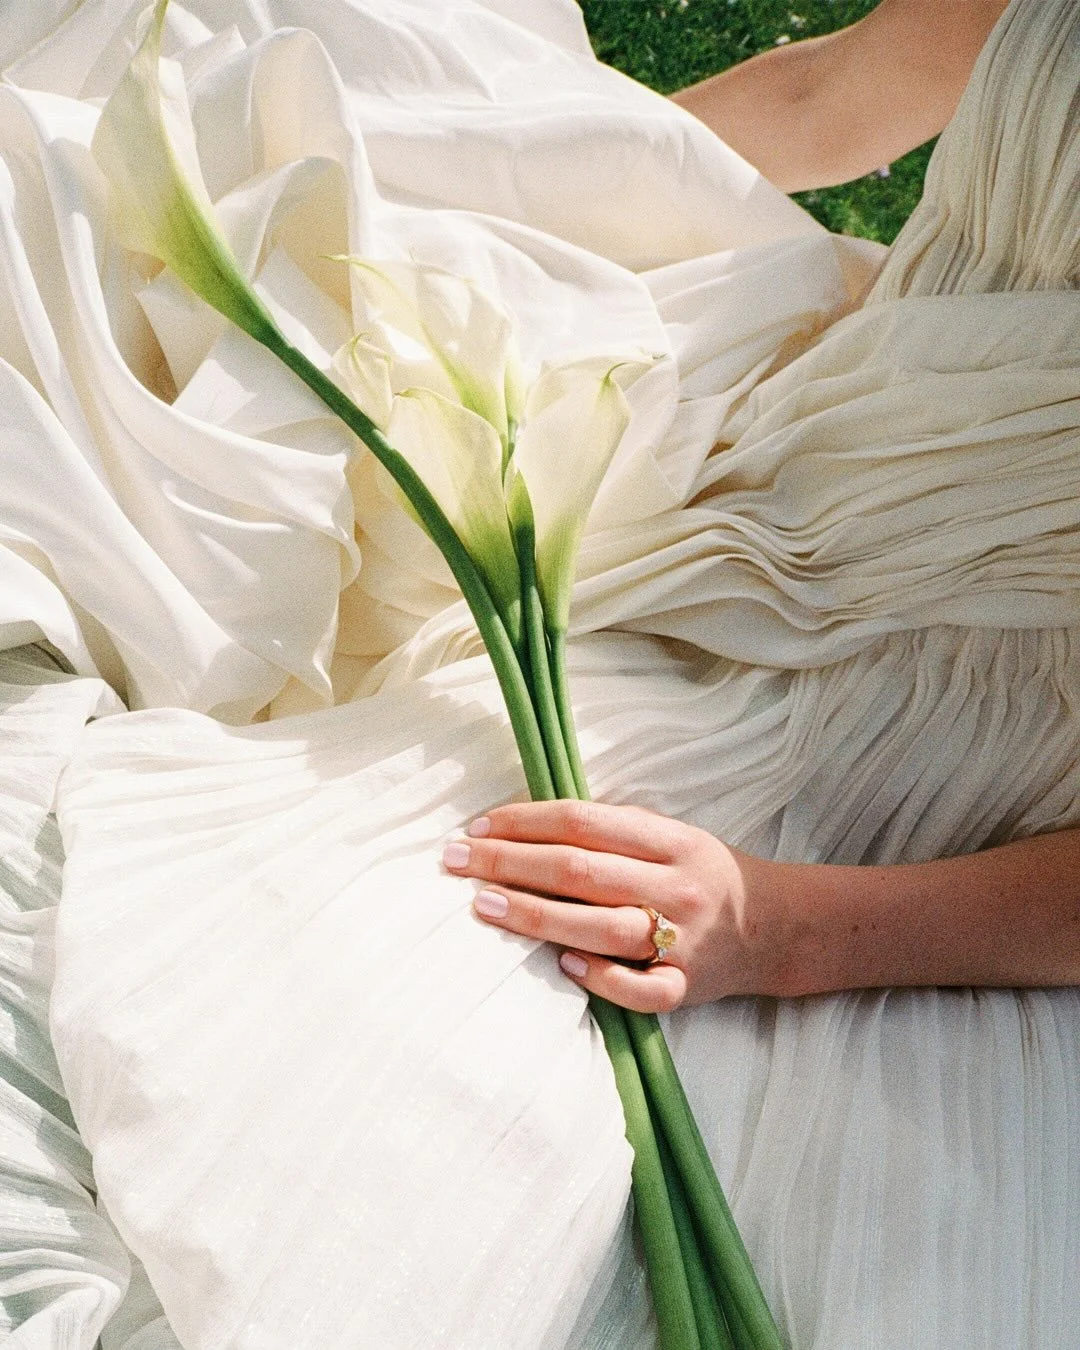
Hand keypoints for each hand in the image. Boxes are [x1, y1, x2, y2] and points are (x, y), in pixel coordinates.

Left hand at [441, 800, 787, 1012]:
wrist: (775, 927)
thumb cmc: (701, 872)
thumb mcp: (670, 834)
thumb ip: (611, 830)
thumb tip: (524, 824)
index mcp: (670, 840)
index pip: (584, 822)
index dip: (525, 820)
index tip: (477, 824)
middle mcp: (676, 886)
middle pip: (581, 871)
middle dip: (509, 863)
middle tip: (455, 860)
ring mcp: (683, 941)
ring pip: (601, 928)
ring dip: (536, 916)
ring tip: (484, 905)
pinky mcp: (686, 989)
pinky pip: (639, 990)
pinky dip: (598, 978)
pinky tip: (558, 965)